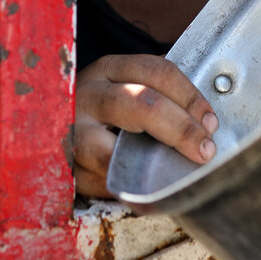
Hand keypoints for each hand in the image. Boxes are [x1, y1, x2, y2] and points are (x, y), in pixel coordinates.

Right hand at [74, 54, 217, 197]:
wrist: (51, 127)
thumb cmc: (101, 111)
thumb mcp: (125, 87)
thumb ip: (159, 95)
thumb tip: (205, 122)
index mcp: (108, 70)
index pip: (157, 73)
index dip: (190, 97)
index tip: (209, 121)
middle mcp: (88, 96)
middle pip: (141, 104)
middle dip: (181, 129)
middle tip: (204, 149)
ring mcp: (72, 133)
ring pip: (114, 152)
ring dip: (152, 167)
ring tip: (175, 174)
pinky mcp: (66, 168)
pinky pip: (103, 183)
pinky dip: (129, 188)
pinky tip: (146, 187)